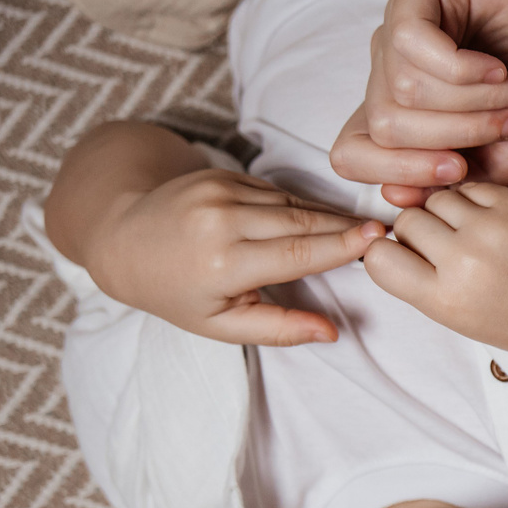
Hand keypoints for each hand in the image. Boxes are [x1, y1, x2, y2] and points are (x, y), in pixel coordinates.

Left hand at [88, 168, 381, 344]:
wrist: (121, 239)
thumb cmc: (174, 292)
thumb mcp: (220, 325)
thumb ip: (277, 329)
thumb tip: (332, 333)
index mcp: (222, 263)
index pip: (296, 252)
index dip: (340, 246)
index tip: (377, 239)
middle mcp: (220, 220)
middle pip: (302, 221)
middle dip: (346, 227)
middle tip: (386, 230)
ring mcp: (218, 191)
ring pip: (291, 202)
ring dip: (328, 215)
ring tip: (361, 227)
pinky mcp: (219, 174)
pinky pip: (274, 191)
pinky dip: (302, 205)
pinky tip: (323, 216)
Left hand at [330, 0, 507, 207]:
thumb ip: (472, 179)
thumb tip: (398, 198)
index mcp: (412, 113)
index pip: (355, 153)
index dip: (398, 174)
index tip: (460, 172)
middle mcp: (397, 69)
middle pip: (382, 129)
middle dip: (455, 139)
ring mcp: (404, 28)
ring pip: (403, 91)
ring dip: (476, 103)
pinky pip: (411, 45)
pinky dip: (465, 71)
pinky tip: (500, 66)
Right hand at [364, 182, 507, 354]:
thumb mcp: (463, 317)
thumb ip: (422, 282)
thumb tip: (384, 237)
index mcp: (445, 300)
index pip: (379, 259)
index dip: (389, 255)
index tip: (409, 260)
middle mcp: (464, 263)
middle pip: (406, 222)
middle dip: (420, 232)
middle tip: (448, 249)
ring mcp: (489, 229)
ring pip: (435, 199)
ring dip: (446, 212)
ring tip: (473, 235)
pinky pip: (468, 188)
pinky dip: (474, 201)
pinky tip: (494, 223)